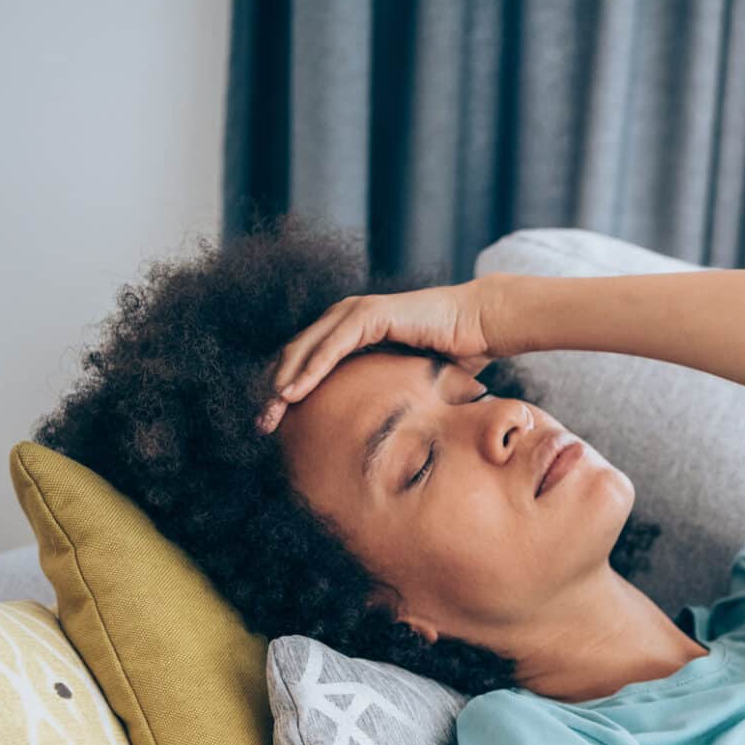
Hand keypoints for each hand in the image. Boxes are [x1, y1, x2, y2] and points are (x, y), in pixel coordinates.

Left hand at [255, 277, 499, 432]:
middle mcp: (346, 318)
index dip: (287, 391)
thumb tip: (380, 432)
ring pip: (306, 349)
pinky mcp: (369, 314)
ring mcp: (355, 312)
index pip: (307, 362)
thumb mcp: (408, 380)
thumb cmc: (456, 354)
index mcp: (351, 332)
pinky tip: (294, 392)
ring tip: (271, 413)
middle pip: (297, 355)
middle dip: (275, 391)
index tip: (275, 425)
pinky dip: (311, 369)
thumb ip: (385, 394)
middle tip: (262, 425)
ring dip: (284, 382)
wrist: (482, 326)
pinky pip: (331, 346)